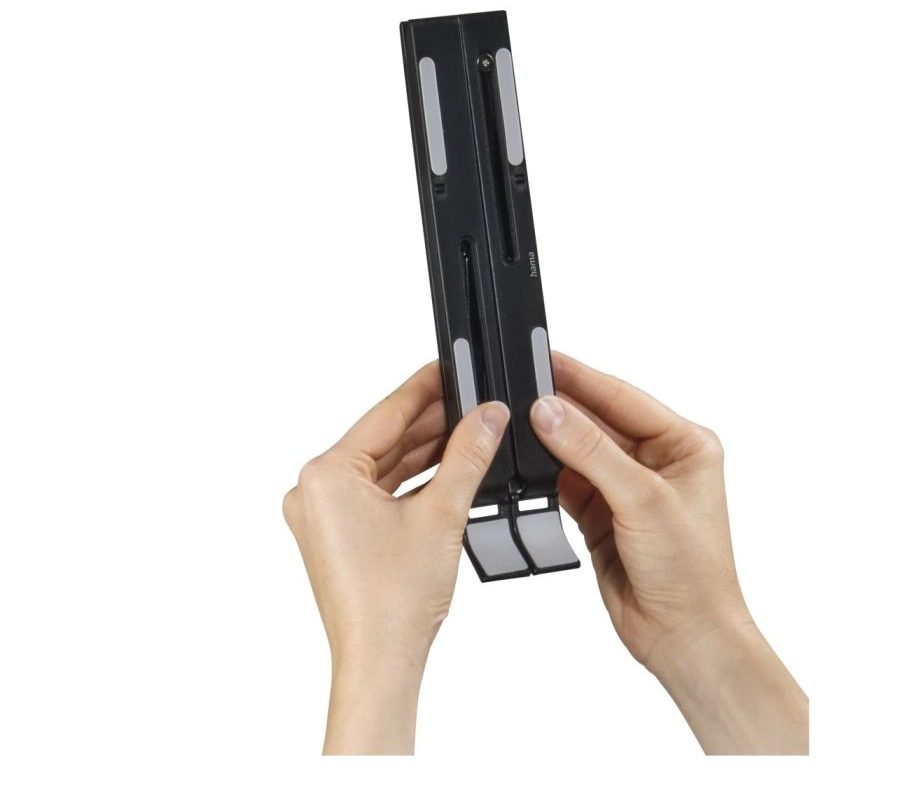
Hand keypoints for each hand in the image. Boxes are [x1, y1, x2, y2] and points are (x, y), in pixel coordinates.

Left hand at [283, 361, 508, 753]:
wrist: (380, 662)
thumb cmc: (393, 602)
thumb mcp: (442, 513)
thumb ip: (468, 455)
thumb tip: (488, 416)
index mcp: (324, 475)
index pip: (385, 414)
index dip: (426, 388)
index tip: (452, 366)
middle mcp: (314, 490)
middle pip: (385, 439)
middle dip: (433, 423)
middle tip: (475, 399)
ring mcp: (323, 514)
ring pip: (385, 466)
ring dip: (428, 453)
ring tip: (472, 431)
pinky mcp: (337, 534)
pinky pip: (380, 492)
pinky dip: (414, 482)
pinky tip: (451, 469)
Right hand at [533, 352, 807, 753]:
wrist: (685, 636)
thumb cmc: (694, 573)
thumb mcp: (643, 501)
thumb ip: (592, 453)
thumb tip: (550, 412)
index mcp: (685, 444)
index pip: (623, 398)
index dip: (582, 378)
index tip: (545, 359)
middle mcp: (658, 461)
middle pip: (597, 421)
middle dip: (559, 408)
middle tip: (517, 389)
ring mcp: (627, 488)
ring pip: (578, 451)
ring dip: (549, 441)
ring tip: (513, 422)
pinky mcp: (603, 514)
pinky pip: (567, 482)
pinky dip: (546, 475)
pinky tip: (524, 463)